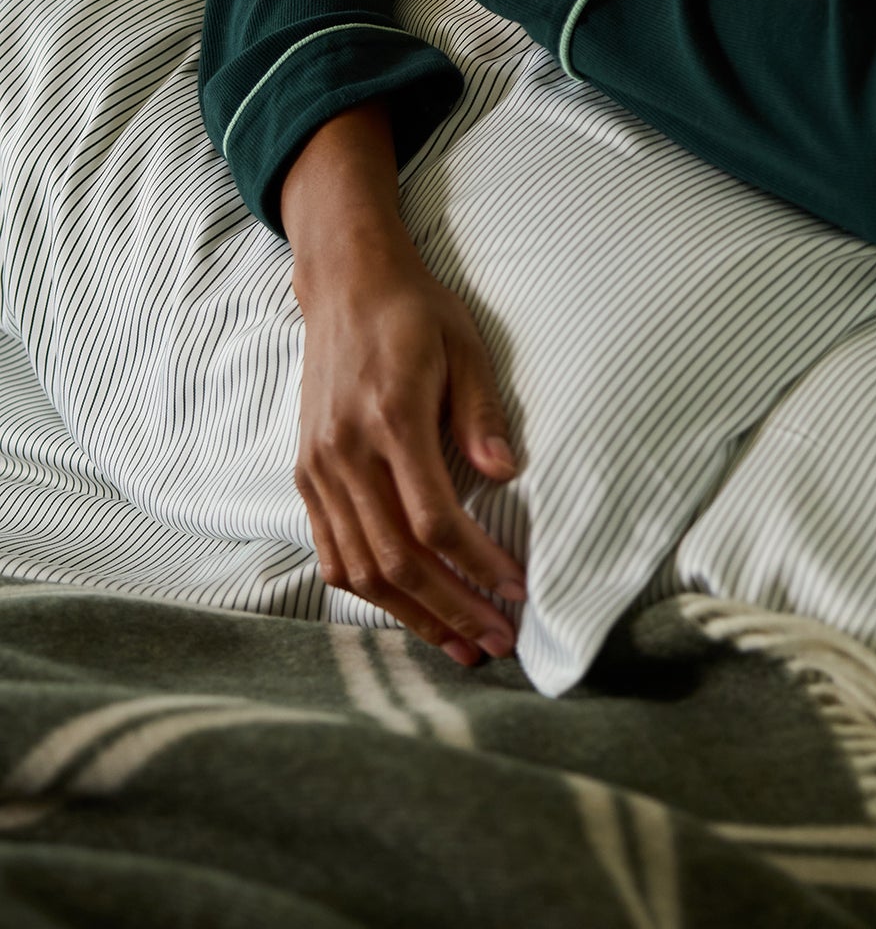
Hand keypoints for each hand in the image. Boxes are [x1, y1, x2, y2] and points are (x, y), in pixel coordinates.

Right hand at [294, 242, 527, 665]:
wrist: (345, 284)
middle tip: (497, 643)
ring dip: (413, 615)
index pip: (434, 519)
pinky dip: (370, 591)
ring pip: (360, 569)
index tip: (516, 591)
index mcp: (391, 419)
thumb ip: (481, 412)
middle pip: (397, 559)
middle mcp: (346, 453)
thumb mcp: (465, 345)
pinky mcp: (306, 476)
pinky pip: (332, 552)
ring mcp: (319, 469)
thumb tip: (506, 474)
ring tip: (460, 644)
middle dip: (452, 609)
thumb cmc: (415, 312)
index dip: (477, 564)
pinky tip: (409, 610)